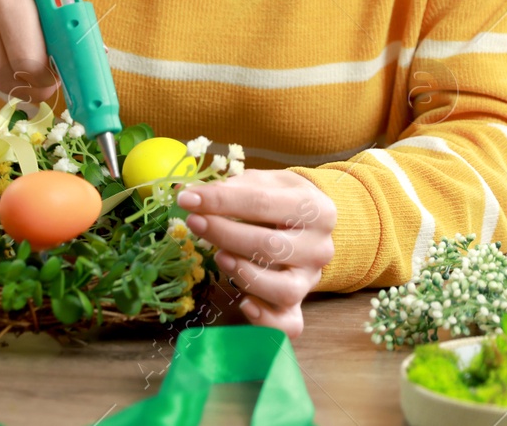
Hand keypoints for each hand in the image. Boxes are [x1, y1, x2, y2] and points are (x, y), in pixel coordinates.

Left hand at [177, 170, 336, 337]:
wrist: (312, 224)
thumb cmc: (282, 200)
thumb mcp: (267, 182)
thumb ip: (234, 187)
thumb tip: (191, 194)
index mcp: (316, 209)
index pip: (262, 203)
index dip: (220, 201)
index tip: (187, 198)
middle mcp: (319, 247)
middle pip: (269, 247)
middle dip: (224, 234)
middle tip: (194, 222)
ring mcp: (310, 279)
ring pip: (282, 290)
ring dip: (244, 275)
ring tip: (218, 256)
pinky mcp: (299, 304)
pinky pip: (288, 324)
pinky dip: (265, 319)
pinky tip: (244, 303)